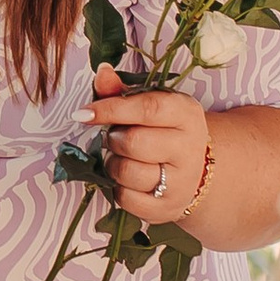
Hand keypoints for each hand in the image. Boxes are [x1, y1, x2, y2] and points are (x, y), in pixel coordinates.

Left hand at [91, 66, 214, 229]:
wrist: (197, 171)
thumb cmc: (165, 131)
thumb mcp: (151, 105)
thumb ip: (122, 90)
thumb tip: (102, 72)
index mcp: (187, 114)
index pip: (147, 108)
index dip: (110, 109)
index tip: (82, 114)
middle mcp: (189, 148)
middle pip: (133, 142)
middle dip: (113, 139)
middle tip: (115, 138)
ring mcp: (181, 182)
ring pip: (127, 172)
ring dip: (113, 164)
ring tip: (122, 157)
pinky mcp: (167, 208)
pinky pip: (126, 199)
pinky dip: (118, 188)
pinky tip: (128, 179)